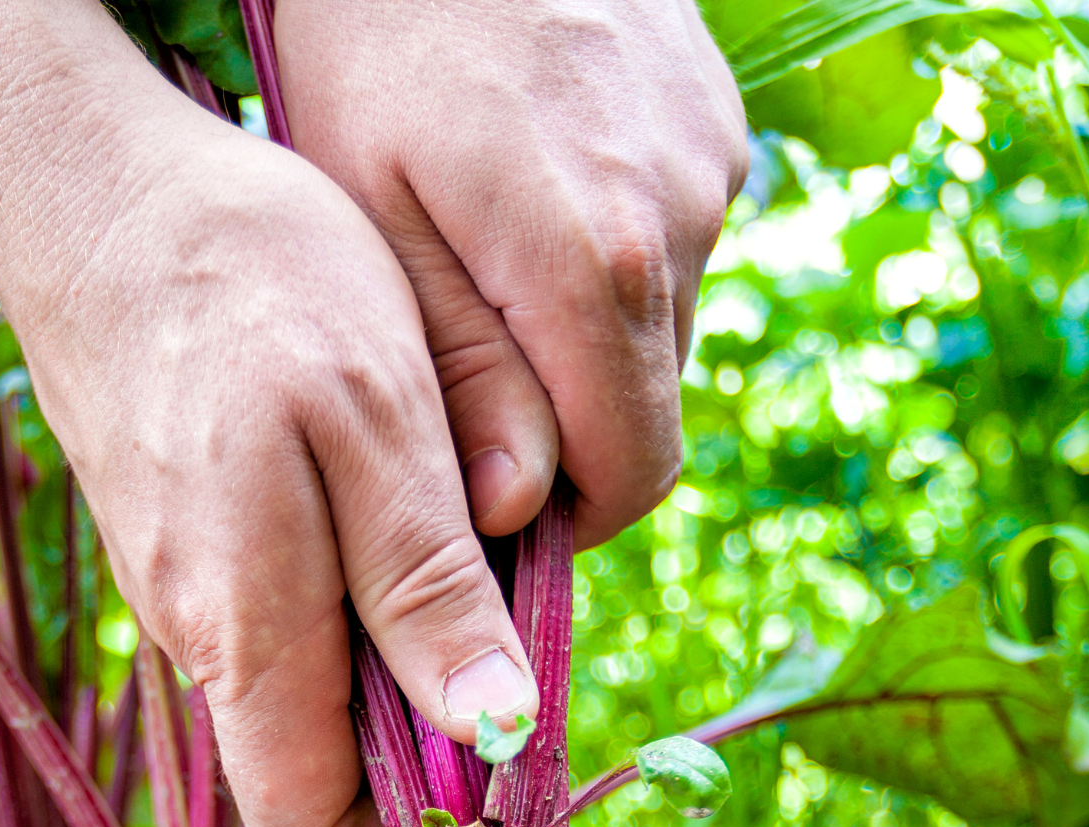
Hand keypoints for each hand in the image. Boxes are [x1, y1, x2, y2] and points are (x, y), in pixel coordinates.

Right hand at [0, 82, 537, 826]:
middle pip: (315, 758)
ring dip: (398, 639)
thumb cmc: (248, 284)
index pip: (308, 823)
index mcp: (245, 632)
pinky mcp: (177, 531)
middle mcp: (197, 635)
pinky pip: (279, 604)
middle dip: (423, 722)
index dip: (408, 826)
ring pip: (306, 676)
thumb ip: (427, 592)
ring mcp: (179, 584)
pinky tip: (393, 484)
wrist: (97, 181)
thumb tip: (494, 733)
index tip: (496, 759)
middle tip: (507, 615)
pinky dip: (355, 579)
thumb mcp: (377, 428)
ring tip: (460, 527)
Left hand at [273, 0, 748, 544]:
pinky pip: (672, 244)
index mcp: (598, 266)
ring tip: (483, 272)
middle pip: (644, 406)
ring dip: (581, 342)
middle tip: (459, 388)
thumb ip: (456, 375)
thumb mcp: (372, 223)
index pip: (631, 473)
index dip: (564, 518)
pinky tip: (528, 202)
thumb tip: (515, 511)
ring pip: (657, 328)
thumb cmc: (373, 39)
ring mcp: (713, 165)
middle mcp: (685, 221)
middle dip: (562, 431)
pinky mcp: (716, 125)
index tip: (488, 511)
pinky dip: (606, 263)